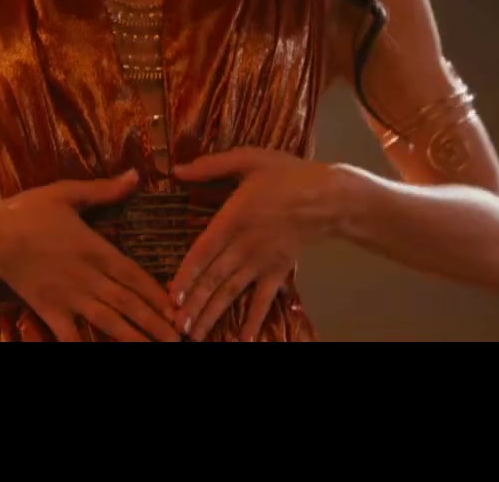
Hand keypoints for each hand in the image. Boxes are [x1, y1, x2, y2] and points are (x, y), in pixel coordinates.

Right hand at [0, 169, 180, 341]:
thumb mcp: (68, 193)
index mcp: (96, 249)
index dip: (158, 294)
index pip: (134, 275)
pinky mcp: (50, 311)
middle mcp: (88, 277)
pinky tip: (101, 355)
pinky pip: (71, 336)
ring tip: (155, 349)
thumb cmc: (28, 212)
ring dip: (134, 338)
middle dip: (156, 323)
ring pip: (108, 322)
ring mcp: (69, 298)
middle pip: (129, 304)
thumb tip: (136, 175)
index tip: (178, 308)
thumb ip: (105, 189)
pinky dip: (86, 347)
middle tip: (178, 339)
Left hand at [169, 148, 336, 341]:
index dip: (186, 275)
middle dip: (193, 304)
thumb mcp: (248, 159)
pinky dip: (253, 321)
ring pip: (231, 292)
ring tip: (194, 335)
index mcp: (232, 219)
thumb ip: (212, 166)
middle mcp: (243, 246)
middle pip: (213, 279)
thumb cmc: (287, 175)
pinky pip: (262, 300)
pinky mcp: (278, 272)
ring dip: (211, 314)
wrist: (328, 197)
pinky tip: (243, 340)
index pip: (202, 251)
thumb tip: (178, 170)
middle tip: (175, 327)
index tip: (170, 296)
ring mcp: (261, 262)